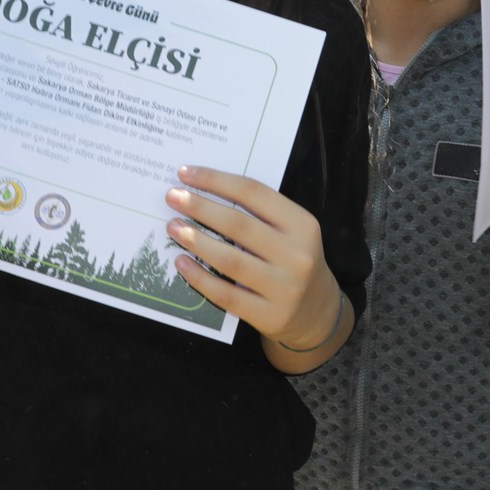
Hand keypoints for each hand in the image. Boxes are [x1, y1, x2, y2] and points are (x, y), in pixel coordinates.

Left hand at [165, 166, 344, 360]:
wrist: (318, 311)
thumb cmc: (293, 260)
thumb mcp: (291, 231)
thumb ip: (259, 213)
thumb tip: (204, 192)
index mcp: (302, 224)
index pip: (254, 193)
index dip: (217, 180)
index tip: (186, 173)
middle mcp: (296, 254)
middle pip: (238, 225)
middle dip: (200, 207)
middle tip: (172, 197)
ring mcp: (284, 288)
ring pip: (230, 260)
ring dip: (196, 240)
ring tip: (173, 227)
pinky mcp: (269, 316)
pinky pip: (226, 294)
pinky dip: (199, 277)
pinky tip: (181, 262)